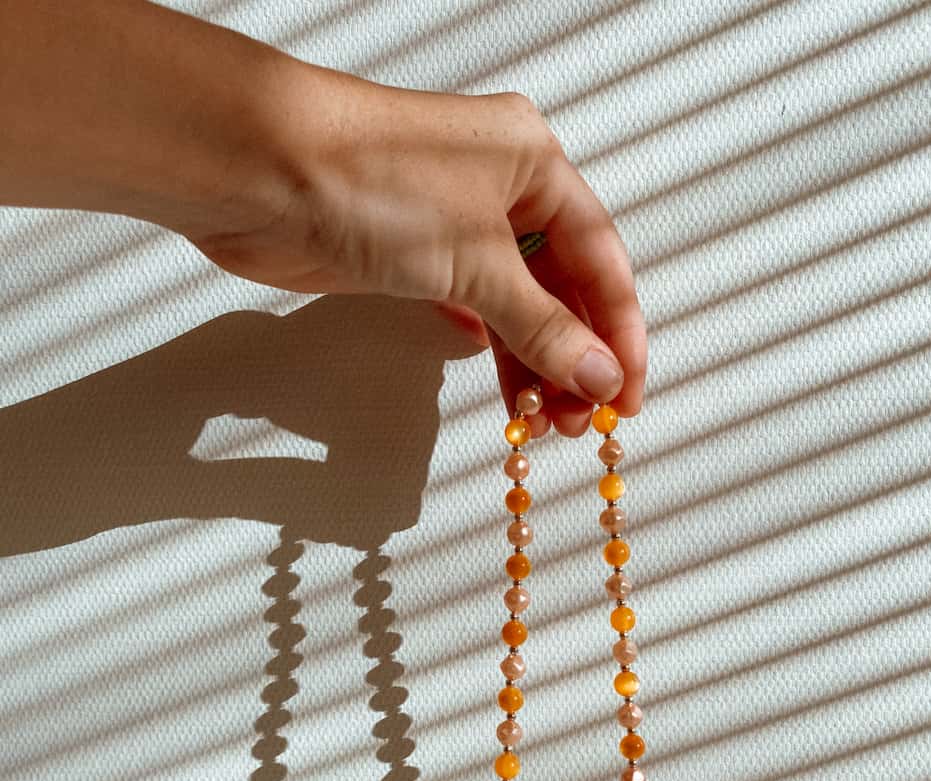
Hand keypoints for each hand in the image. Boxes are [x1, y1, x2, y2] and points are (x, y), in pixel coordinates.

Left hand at [184, 67, 646, 438]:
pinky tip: (502, 381)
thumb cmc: (370, 180)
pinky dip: (488, 347)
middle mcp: (499, 187)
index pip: (601, 259)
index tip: (625, 395)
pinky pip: (470, 308)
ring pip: (515, 303)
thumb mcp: (479, 261)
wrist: (260, 173)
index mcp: (535, 163)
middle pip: (561, 286)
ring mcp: (450, 220)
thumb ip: (544, 327)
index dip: (620, 333)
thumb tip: (597, 376)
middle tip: (578, 421)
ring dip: (532, 363)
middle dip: (575, 356)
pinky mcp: (408, 254)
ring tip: (541, 421)